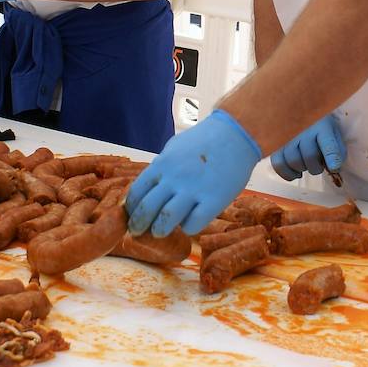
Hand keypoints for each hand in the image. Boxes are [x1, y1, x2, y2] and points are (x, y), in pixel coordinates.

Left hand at [125, 110, 263, 237]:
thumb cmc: (204, 140)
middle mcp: (174, 178)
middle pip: (147, 210)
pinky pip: (192, 224)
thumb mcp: (174, 148)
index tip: (132, 216)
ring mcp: (193, 190)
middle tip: (139, 232)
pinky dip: (187, 228)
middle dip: (139, 225)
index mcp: (161, 164)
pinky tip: (189, 223)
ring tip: (161, 231)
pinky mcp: (213, 201)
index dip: (131, 209)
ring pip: (166, 221)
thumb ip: (160, 167)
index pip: (136, 193)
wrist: (236, 134)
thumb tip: (148, 187)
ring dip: (159, 230)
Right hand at [270, 114, 344, 180]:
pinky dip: (288, 173)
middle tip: (318, 165)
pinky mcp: (276, 144)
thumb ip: (337, 151)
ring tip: (306, 165)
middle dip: (316, 167)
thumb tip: (333, 168)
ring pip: (293, 161)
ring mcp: (288, 135)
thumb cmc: (320, 129)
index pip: (327, 142)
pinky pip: (278, 164)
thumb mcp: (334, 135)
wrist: (300, 113)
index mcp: (322, 126)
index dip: (331, 156)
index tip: (334, 167)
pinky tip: (295, 173)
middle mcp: (304, 129)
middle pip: (309, 156)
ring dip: (302, 169)